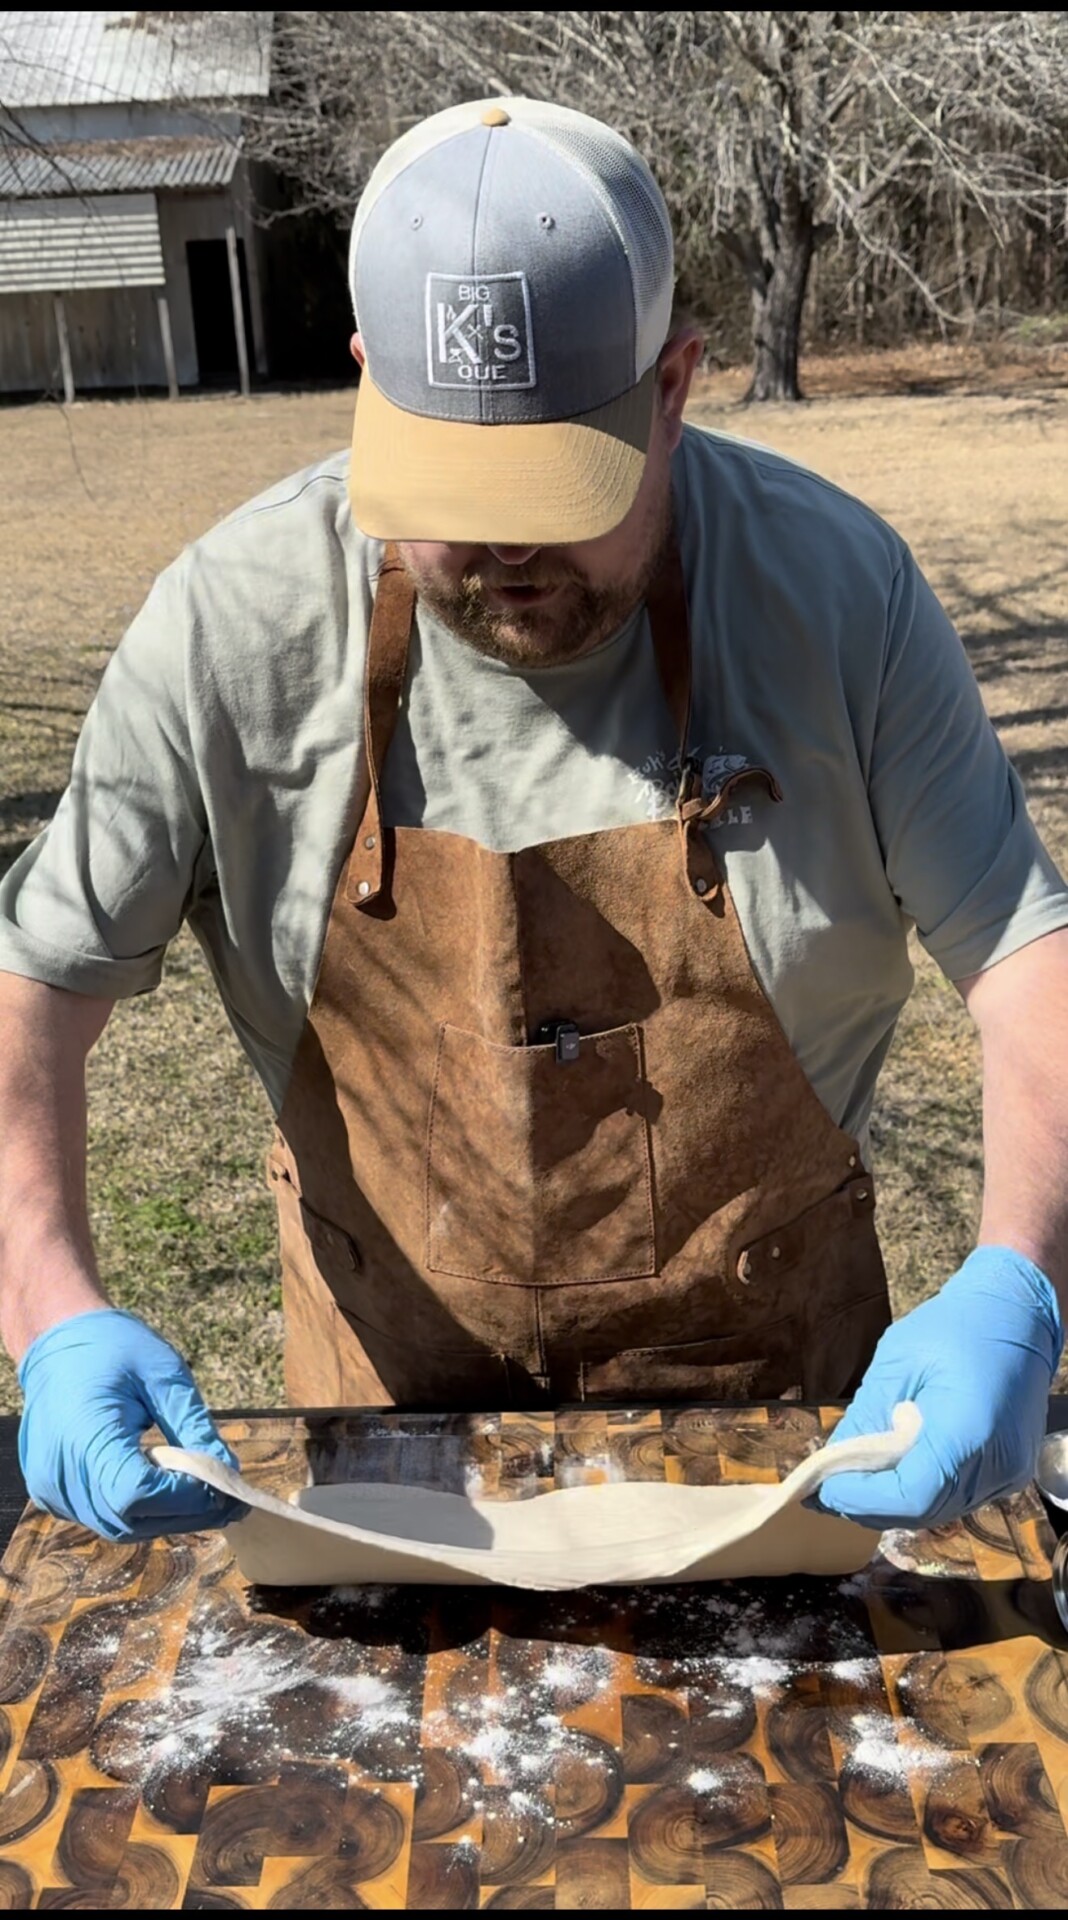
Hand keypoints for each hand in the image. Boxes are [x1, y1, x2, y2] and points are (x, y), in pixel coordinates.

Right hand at [18, 1307, 245, 1539]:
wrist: (57, 1341)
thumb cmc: (112, 1347)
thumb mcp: (163, 1374)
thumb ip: (194, 1426)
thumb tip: (229, 1471)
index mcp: (83, 1434)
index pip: (136, 1493)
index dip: (183, 1498)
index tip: (222, 1485)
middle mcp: (59, 1472)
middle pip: (129, 1519)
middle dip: (184, 1512)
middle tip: (227, 1497)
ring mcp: (52, 1488)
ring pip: (118, 1525)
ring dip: (164, 1517)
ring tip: (203, 1494)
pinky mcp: (52, 1493)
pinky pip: (102, 1516)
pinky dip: (139, 1511)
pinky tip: (165, 1488)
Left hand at [815, 1247, 1061, 1529]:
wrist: (1016, 1317)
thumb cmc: (954, 1327)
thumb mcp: (897, 1363)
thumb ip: (866, 1420)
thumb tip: (832, 1466)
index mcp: (969, 1430)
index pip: (912, 1493)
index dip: (862, 1498)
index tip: (821, 1489)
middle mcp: (996, 1464)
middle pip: (924, 1510)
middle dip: (870, 1505)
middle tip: (827, 1488)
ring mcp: (1008, 1474)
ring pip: (939, 1511)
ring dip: (892, 1503)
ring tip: (851, 1482)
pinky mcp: (1009, 1474)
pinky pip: (956, 1498)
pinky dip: (919, 1493)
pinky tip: (890, 1475)